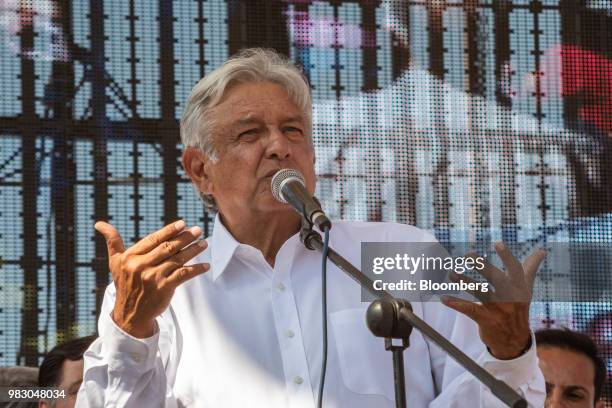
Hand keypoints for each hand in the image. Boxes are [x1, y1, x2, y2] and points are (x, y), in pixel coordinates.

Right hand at [95, 220, 209, 337]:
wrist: (130, 314)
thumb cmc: (125, 284)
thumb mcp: (115, 263)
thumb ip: (112, 241)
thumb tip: (99, 223)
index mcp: (130, 257)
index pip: (153, 239)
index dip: (169, 231)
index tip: (182, 223)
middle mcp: (141, 266)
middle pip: (167, 247)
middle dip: (185, 237)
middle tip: (198, 230)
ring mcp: (153, 277)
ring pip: (177, 259)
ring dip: (193, 250)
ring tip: (204, 243)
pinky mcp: (164, 288)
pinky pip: (184, 275)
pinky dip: (196, 269)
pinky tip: (206, 266)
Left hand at [441, 242, 546, 359]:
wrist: (515, 342)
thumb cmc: (518, 308)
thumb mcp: (526, 289)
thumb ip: (531, 268)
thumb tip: (543, 250)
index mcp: (519, 287)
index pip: (515, 270)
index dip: (507, 257)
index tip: (497, 243)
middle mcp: (510, 297)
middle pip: (496, 279)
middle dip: (482, 266)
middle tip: (468, 254)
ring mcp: (498, 309)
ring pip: (480, 292)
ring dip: (464, 282)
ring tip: (451, 273)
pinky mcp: (486, 320)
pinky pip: (469, 309)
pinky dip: (455, 303)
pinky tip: (443, 297)